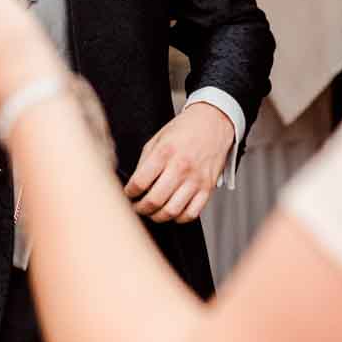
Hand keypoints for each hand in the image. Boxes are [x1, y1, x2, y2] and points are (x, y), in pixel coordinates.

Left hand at [124, 102, 232, 222]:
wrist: (213, 123)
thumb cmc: (184, 130)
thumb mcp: (157, 139)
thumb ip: (145, 162)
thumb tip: (133, 184)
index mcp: (165, 152)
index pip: (140, 182)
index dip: (129, 193)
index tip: (128, 194)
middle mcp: (181, 167)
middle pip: (154, 200)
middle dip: (140, 208)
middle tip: (137, 207)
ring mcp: (196, 179)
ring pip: (172, 211)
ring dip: (157, 216)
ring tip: (152, 212)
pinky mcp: (208, 188)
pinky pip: (192, 213)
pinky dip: (179, 218)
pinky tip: (172, 212)